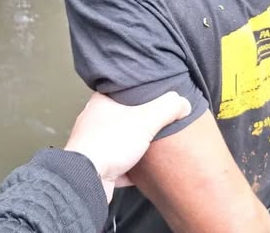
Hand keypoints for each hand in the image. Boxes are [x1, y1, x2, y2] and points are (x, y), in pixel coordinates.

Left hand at [64, 92, 190, 201]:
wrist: (87, 179)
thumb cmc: (107, 144)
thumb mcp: (146, 119)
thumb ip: (167, 107)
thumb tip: (182, 102)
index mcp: (101, 102)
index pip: (120, 90)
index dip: (137, 92)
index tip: (151, 95)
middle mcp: (93, 122)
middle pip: (120, 116)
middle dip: (137, 121)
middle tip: (155, 122)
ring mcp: (93, 145)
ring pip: (118, 141)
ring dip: (133, 145)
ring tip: (150, 145)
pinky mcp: (96, 166)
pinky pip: (117, 165)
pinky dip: (129, 168)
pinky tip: (141, 170)